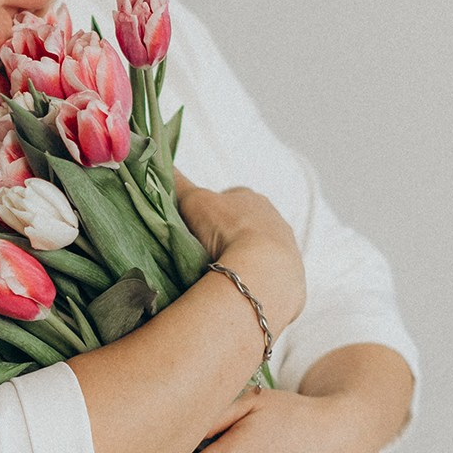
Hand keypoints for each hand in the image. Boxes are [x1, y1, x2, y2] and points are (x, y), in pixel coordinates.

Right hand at [173, 166, 305, 334]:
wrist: (263, 269)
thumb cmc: (227, 229)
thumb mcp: (194, 201)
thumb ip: (178, 184)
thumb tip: (158, 163)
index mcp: (251, 198)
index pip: (228, 201)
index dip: (210, 214)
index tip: (196, 230)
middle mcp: (274, 219)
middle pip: (246, 226)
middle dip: (229, 238)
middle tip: (206, 254)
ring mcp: (287, 248)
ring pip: (260, 252)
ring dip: (244, 260)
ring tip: (222, 275)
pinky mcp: (293, 276)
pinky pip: (270, 277)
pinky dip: (256, 281)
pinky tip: (240, 290)